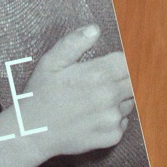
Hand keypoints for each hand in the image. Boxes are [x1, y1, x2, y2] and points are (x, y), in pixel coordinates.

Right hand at [22, 25, 134, 158]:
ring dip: (120, 98)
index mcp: (98, 74)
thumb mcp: (50, 62)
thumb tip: (94, 29)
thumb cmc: (40, 95)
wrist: (31, 133)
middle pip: (134, 81)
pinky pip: (123, 122)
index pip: (129, 61)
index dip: (123, 60)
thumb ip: (74, 43)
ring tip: (96, 99)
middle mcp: (110, 96)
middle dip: (125, 78)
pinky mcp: (112, 137)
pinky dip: (115, 118)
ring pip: (130, 101)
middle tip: (105, 80)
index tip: (115, 62)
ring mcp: (112, 118)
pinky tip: (95, 115)